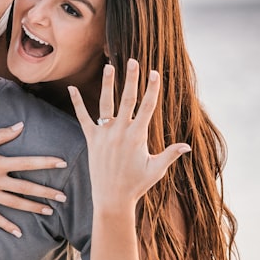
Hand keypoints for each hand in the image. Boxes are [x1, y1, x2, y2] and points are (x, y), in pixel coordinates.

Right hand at [0, 123, 68, 236]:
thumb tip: (20, 126)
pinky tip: (18, 232)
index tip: (63, 163)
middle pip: (26, 187)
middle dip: (46, 192)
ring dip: (33, 207)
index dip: (46, 162)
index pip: (27, 162)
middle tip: (64, 197)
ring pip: (14, 203)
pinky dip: (6, 226)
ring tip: (49, 211)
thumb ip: (0, 136)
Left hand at [68, 59, 190, 213]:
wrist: (112, 198)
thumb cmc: (137, 184)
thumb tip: (188, 146)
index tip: (155, 72)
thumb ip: (171, 154)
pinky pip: (82, 118)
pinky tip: (72, 88)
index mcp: (137, 136)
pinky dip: (77, 103)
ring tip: (109, 66)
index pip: (147, 107)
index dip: (152, 88)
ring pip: (105, 104)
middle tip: (132, 60)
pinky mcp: (91, 140)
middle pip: (127, 100)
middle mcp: (120, 132)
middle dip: (131, 79)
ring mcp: (104, 135)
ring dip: (107, 84)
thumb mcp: (157, 169)